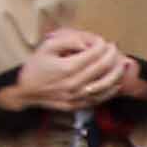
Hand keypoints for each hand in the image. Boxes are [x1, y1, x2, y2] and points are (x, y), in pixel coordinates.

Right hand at [12, 29, 136, 110]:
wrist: (24, 91)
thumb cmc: (35, 67)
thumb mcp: (46, 48)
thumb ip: (67, 41)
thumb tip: (88, 43)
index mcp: (67, 68)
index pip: (94, 54)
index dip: (102, 46)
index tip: (104, 42)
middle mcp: (74, 83)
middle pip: (102, 68)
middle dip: (112, 56)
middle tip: (115, 49)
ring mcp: (76, 96)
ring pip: (105, 85)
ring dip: (117, 73)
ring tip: (122, 64)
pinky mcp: (77, 105)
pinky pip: (99, 98)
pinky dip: (110, 90)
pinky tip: (116, 82)